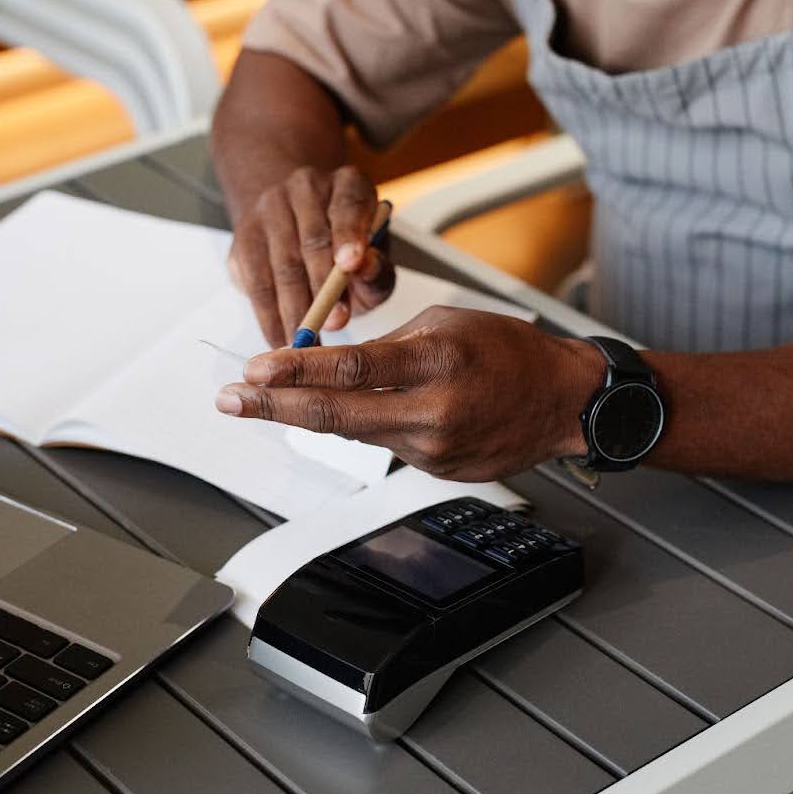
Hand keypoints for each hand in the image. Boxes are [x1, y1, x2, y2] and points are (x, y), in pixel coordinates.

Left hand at [214, 307, 605, 480]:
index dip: (294, 372)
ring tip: (266, 403)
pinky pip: (385, 444)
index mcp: (435, 362)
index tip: (253, 371)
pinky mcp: (437, 470)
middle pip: (335, 416)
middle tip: (230, 401)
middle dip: (273, 408)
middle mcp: (431, 411)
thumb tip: (330, 362)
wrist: (563, 403)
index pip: (350, 370)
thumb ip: (388, 344)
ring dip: (307, 418)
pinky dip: (363, 426)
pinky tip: (353, 413)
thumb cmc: (509, 352)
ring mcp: (433, 448)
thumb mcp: (447, 323)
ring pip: (354, 432)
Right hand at [225, 165, 395, 347]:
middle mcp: (306, 186)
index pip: (349, 205)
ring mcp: (271, 206)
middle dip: (323, 288)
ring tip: (307, 342)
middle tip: (334, 324)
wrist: (297, 228)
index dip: (349, 234)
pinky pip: (254, 280)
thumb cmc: (346, 254)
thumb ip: (377, 270)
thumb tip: (365, 268)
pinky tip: (280, 338)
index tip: (351, 264)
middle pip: (312, 239)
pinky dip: (268, 314)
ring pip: (282, 263)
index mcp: (348, 184)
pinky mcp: (244, 234)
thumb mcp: (373, 262)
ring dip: (295, 308)